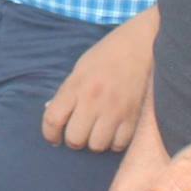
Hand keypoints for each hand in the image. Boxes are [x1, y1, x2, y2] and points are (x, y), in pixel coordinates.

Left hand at [44, 14, 155, 151]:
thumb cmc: (107, 55)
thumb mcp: (80, 69)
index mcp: (76, 85)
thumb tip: (56, 118)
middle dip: (74, 139)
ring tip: (98, 131)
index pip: (53, 119)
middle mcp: (93, 100)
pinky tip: (114, 132)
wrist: (141, 45)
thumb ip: (68, 93)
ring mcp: (115, 110)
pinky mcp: (134, 117)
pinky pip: (119, 144)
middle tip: (79, 131)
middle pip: (75, 139)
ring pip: (97, 146)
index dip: (49, 134)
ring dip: (95, 142)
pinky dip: (115, 142)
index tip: (54, 138)